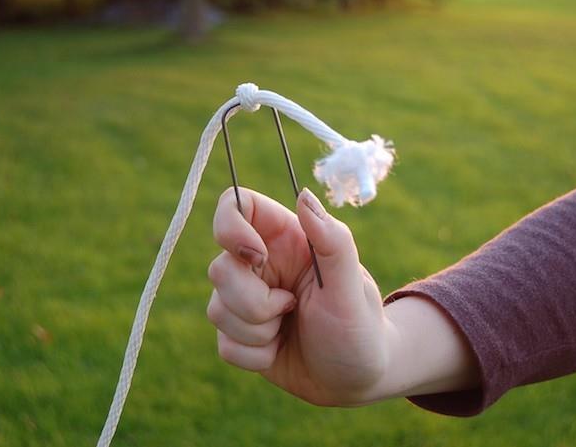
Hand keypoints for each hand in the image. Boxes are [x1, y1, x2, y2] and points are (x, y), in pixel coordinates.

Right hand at [206, 187, 478, 406]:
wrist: (355, 381)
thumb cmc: (359, 328)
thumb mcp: (351, 287)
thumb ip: (332, 240)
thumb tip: (304, 195)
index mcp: (286, 240)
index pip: (236, 206)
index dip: (231, 227)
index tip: (256, 257)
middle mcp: (261, 265)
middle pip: (219, 268)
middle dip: (253, 301)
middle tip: (292, 307)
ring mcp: (246, 300)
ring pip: (216, 310)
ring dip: (257, 331)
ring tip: (289, 330)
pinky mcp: (239, 335)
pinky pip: (223, 345)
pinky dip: (254, 356)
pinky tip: (279, 351)